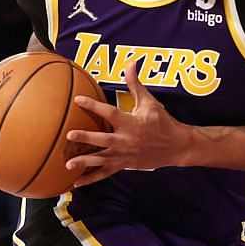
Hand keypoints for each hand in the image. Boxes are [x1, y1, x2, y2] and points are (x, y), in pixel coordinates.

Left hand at [64, 63, 188, 186]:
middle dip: (86, 138)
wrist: (177, 147)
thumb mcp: (149, 102)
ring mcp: (125, 155)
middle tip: (69, 135)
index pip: (110, 113)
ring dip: (85, 162)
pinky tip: (76, 183)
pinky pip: (106, 173)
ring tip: (68, 164)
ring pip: (102, 159)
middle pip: (103, 139)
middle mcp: (126, 140)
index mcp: (131, 123)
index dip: (94, 106)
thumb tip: (130, 62)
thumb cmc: (162, 122)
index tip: (77, 100)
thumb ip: (135, 84)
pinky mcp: (125, 165)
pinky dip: (91, 179)